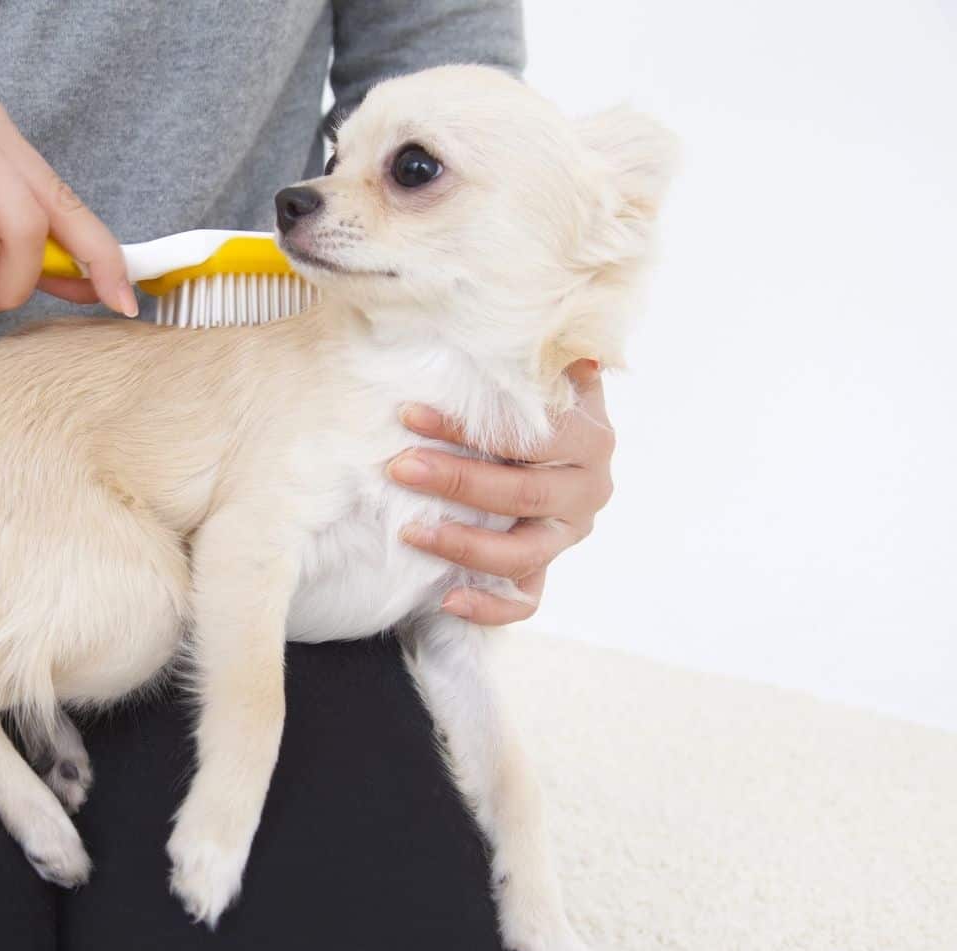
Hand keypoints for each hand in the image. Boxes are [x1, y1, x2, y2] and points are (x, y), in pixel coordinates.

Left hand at [388, 362, 615, 624]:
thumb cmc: (513, 400)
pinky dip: (488, 606)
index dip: (468, 427)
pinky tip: (446, 600)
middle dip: (454, 482)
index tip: (408, 414)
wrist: (532, 443)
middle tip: (398, 469)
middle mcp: (588, 487)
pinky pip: (525, 601)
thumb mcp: (522, 373)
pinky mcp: (546, 570)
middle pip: (521, 495)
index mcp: (589, 434)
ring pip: (522, 554)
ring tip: (409, 532)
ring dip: (462, 545)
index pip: (528, 434)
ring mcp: (567, 534)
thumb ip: (524, 354)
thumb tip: (521, 307)